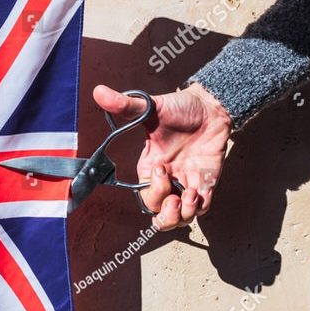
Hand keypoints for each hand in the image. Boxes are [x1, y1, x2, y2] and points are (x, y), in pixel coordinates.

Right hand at [93, 83, 232, 230]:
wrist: (211, 106)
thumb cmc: (181, 107)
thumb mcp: (151, 108)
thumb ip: (125, 105)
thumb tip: (98, 91)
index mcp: (150, 168)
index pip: (144, 195)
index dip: (153, 190)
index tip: (161, 168)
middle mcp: (167, 180)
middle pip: (158, 213)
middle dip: (165, 213)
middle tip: (174, 197)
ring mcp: (186, 183)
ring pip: (179, 219)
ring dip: (181, 216)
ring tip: (187, 196)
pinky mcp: (206, 184)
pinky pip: (200, 210)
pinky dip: (197, 208)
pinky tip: (198, 191)